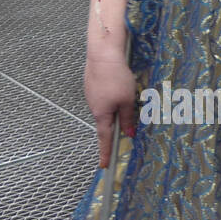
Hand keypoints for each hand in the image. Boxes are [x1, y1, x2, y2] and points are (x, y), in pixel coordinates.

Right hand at [85, 39, 136, 168]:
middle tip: (126, 127)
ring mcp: (92, 94)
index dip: (105, 152)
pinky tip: (118, 86)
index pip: (104, 139)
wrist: (102, 53)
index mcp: (101, 114)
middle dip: (116, 125)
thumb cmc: (115, 77)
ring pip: (106, 108)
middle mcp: (94, 106)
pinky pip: (103, 97)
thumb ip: (128, 118)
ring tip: (126, 96)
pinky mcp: (93, 85)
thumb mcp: (127, 100)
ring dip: (116, 108)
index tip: (104, 165)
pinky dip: (112, 97)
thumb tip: (128, 133)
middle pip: (106, 122)